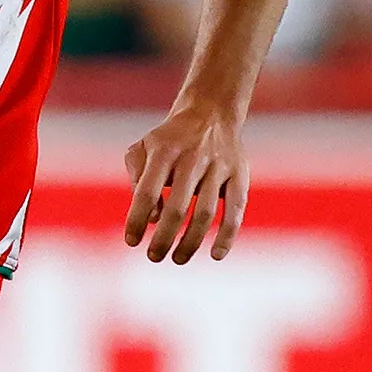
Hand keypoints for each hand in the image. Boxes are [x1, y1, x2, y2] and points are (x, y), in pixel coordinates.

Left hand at [122, 100, 249, 264]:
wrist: (210, 112)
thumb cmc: (169, 140)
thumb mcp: (143, 149)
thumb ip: (137, 180)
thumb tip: (151, 217)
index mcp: (164, 151)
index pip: (146, 192)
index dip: (136, 219)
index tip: (132, 241)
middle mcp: (192, 157)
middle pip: (177, 207)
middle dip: (163, 238)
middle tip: (154, 257)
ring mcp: (219, 166)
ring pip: (205, 213)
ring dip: (191, 242)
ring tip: (178, 258)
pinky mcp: (240, 174)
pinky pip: (235, 209)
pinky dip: (227, 235)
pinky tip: (216, 255)